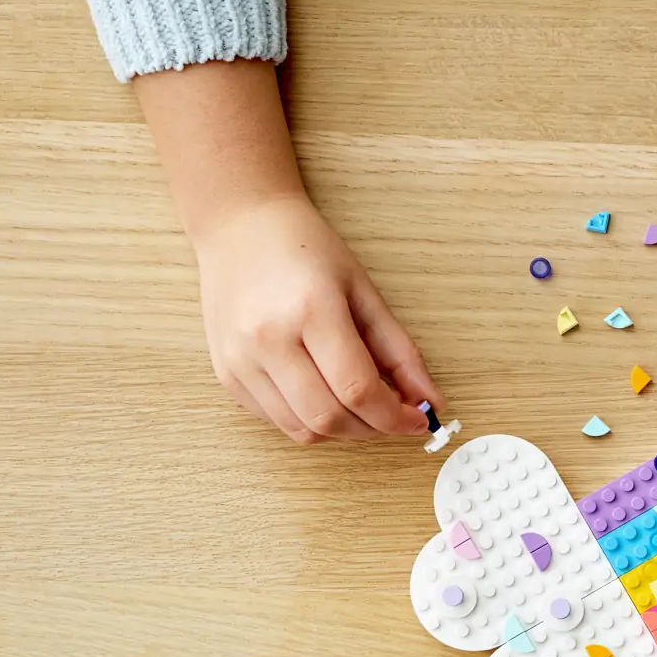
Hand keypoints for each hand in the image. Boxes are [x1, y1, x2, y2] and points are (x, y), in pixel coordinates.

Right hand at [190, 197, 438, 442]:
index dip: (395, 417)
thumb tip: (429, 401)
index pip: (358, 389)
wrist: (239, 226)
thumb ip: (398, 350)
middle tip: (392, 417)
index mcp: (310, 310)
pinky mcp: (226, 374)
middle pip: (329, 418)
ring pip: (302, 430)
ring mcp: (240, 360)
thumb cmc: (304, 249)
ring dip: (341, 431)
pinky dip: (308, 421)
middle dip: (371, 429)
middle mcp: (268, 339)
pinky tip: (323, 395)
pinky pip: (276, 421)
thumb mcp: (362, 289)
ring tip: (359, 406)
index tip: (417, 421)